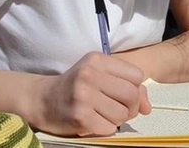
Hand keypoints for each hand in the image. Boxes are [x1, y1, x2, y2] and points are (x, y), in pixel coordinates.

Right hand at [37, 52, 151, 136]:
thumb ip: (127, 86)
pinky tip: (93, 121)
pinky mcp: (80, 117)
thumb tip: (147, 107)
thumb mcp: (99, 76)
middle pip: (132, 95)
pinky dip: (105, 128)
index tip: (121, 94)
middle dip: (130, 107)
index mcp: (97, 60)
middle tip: (117, 109)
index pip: (137, 75)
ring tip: (102, 114)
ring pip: (122, 114)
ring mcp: (83, 96)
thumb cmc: (75, 87)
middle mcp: (89, 75)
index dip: (134, 88)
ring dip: (117, 119)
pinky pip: (109, 128)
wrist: (41, 99)